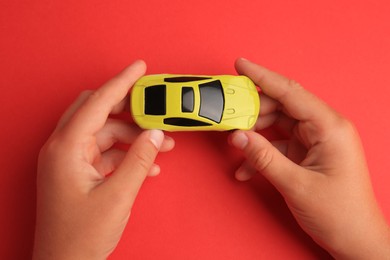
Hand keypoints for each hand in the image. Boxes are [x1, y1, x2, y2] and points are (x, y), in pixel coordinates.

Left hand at [33, 60, 174, 259]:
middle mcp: (63, 148)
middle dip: (127, 107)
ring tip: (161, 143)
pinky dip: (125, 153)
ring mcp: (69, 160)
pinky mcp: (77, 171)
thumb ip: (140, 160)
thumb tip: (156, 134)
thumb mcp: (118, 196)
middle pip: (96, 111)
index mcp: (66, 148)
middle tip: (152, 103)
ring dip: (132, 135)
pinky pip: (104, 152)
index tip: (139, 67)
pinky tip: (148, 164)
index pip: (97, 103)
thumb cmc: (80, 237)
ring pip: (103, 132)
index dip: (121, 82)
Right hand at [229, 58, 389, 258]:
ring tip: (235, 144)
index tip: (241, 65)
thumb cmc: (339, 213)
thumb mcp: (296, 184)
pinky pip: (279, 144)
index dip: (263, 77)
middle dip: (252, 111)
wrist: (355, 239)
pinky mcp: (308, 152)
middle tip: (228, 114)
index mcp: (329, 127)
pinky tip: (246, 168)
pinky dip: (261, 153)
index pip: (290, 92)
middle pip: (282, 106)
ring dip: (254, 134)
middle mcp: (323, 128)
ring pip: (277, 124)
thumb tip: (238, 136)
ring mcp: (315, 140)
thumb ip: (264, 158)